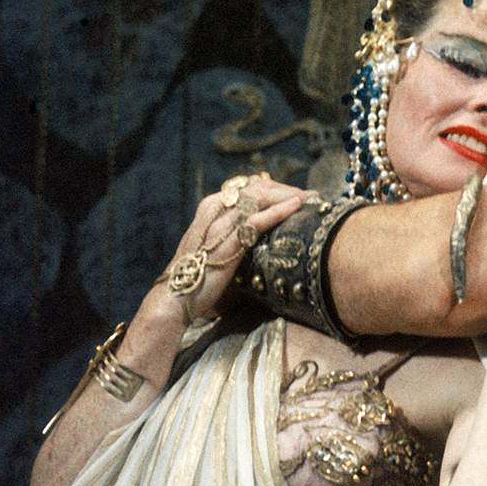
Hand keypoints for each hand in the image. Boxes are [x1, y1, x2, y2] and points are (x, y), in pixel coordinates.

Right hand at [144, 175, 309, 331]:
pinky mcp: (227, 243)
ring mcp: (220, 224)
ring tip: (311, 198)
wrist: (175, 298)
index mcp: (211, 207)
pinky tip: (297, 207)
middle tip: (309, 195)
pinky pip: (256, 221)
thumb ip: (233, 236)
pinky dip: (279, 211)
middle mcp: (214, 209)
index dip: (275, 188)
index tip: (296, 194)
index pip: (248, 187)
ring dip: (288, 196)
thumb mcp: (216, 248)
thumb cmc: (198, 277)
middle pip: (257, 188)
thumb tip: (259, 233)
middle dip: (286, 189)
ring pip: (259, 199)